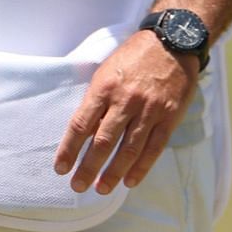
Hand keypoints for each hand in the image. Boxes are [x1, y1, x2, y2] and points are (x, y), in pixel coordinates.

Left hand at [53, 32, 198, 194]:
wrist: (171, 43)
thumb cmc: (132, 57)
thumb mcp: (105, 70)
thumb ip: (95, 99)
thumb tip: (83, 131)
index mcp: (103, 88)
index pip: (81, 125)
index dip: (69, 149)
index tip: (60, 167)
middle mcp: (125, 101)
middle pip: (103, 142)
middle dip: (88, 167)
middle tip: (77, 187)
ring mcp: (149, 111)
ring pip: (128, 149)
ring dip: (113, 173)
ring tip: (101, 189)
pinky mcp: (169, 117)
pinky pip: (153, 148)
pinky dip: (141, 168)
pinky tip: (130, 181)